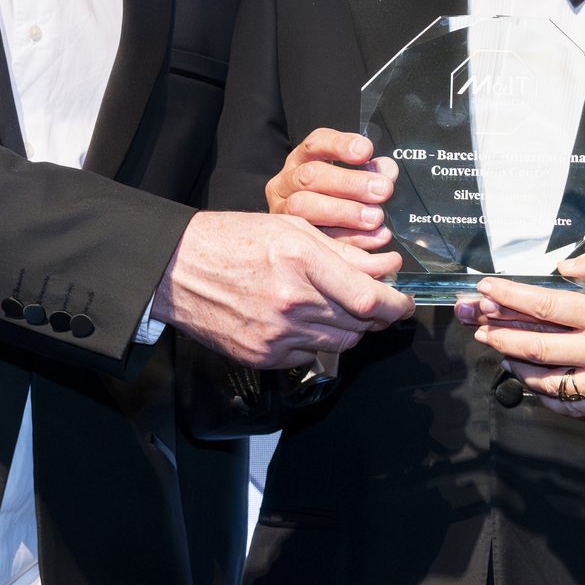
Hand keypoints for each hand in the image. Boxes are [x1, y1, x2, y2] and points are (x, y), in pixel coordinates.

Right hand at [153, 211, 413, 368]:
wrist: (179, 269)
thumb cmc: (234, 238)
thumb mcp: (292, 228)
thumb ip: (343, 252)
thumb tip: (386, 267)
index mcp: (302, 261)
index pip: (369, 299)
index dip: (397, 305)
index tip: (406, 302)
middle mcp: (292, 302)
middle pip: (359, 324)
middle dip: (376, 314)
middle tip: (376, 300)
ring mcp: (277, 335)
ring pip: (339, 342)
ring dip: (350, 328)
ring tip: (340, 307)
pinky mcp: (263, 357)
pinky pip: (310, 354)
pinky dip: (318, 340)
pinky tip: (305, 319)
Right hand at [263, 129, 395, 248]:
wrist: (299, 235)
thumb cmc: (332, 196)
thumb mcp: (351, 177)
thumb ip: (370, 171)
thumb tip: (387, 170)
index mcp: (301, 159)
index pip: (315, 144)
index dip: (340, 145)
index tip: (366, 151)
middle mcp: (286, 182)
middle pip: (311, 176)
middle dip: (349, 183)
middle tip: (382, 190)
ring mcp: (282, 210)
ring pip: (305, 206)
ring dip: (345, 212)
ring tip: (375, 217)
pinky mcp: (291, 239)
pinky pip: (317, 239)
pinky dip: (349, 238)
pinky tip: (373, 237)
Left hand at [470, 247, 584, 419]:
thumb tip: (567, 269)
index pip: (545, 304)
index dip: (511, 296)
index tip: (488, 289)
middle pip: (536, 345)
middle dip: (501, 334)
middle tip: (480, 325)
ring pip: (548, 380)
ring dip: (517, 365)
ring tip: (500, 352)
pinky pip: (571, 405)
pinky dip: (547, 395)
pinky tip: (536, 384)